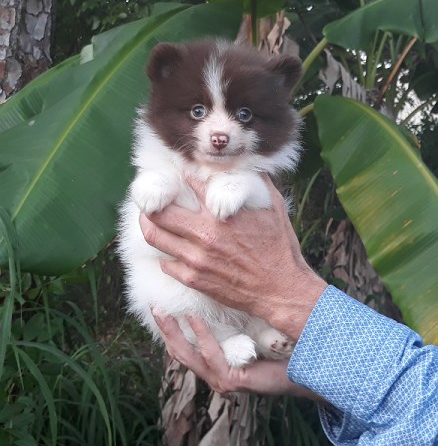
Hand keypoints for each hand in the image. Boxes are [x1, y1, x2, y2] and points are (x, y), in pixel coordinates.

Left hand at [141, 176, 326, 341]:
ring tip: (149, 220)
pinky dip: (165, 254)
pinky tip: (169, 250)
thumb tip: (249, 166)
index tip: (176, 175)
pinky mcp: (194, 279)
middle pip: (160, 213)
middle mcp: (205, 234)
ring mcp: (196, 259)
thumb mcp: (275, 208)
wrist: (280, 290)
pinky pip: (166, 264)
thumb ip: (259, 183)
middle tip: (150, 199)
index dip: (180, 177)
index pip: (189, 185)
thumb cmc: (280, 248)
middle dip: (151, 202)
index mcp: (222, 213)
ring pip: (156, 237)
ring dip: (149, 225)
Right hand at [153, 310, 321, 399]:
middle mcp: (215, 369)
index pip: (187, 342)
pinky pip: (211, 356)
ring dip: (174, 332)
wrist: (310, 361)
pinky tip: (194, 318)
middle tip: (153, 305)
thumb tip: (222, 277)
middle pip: (179, 350)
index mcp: (218, 357)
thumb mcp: (251, 321)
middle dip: (164, 328)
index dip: (170, 324)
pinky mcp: (232, 379)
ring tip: (163, 310)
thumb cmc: (280, 339)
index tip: (159, 301)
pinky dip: (201, 336)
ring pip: (188, 355)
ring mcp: (221, 377)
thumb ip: (234, 308)